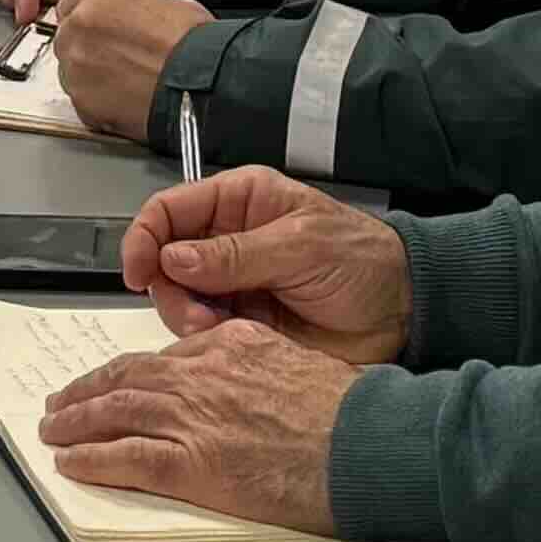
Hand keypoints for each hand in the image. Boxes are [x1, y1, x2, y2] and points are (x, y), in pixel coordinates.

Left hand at [34, 318, 354, 537]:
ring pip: (116, 412)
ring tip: (54, 430)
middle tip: (63, 402)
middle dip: (89, 391)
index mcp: (230, 345)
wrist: (367, 445)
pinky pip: (126, 459)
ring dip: (76, 422)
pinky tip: (72, 463)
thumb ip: (257, 368)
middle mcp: (203, 375)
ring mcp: (194, 418)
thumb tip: (242, 387)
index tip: (111, 379)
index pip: (162, 357)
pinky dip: (92, 460)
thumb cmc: (349, 414)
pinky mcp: (192, 463)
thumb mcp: (297, 364)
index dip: (127, 371)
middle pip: (127, 378)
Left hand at [50, 0, 213, 138]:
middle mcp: (78, 23)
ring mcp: (75, 63)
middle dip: (89, 47)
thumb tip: (131, 15)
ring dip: (91, 74)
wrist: (202, 83)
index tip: (104, 30)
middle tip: (120, 58)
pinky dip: (98, 102)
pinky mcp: (80, 98)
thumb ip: (133, 5)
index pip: (73, 2)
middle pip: (69, 35)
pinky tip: (125, 99)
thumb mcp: (167, 2)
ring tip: (126, 81)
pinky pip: (82, 98)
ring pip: (71, 69)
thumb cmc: (193, 44)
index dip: (93, 19)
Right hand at [123, 168, 409, 362]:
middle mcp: (227, 240)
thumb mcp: (302, 246)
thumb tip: (173, 256)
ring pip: (177, 298)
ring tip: (216, 328)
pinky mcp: (242, 323)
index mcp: (240, 202)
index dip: (144, 237)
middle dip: (167, 287)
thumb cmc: (364, 261)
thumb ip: (237, 253)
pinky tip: (229, 340)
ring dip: (185, 315)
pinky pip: (201, 330)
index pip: (169, 210)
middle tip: (194, 314)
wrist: (403, 312)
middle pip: (163, 258)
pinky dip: (203, 339)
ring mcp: (232, 284)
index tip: (137, 271)